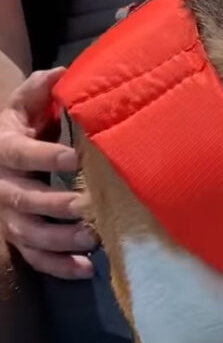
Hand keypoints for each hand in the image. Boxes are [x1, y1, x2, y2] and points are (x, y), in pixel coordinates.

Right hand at [0, 68, 94, 278]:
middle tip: (88, 206)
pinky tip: (85, 269)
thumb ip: (39, 91)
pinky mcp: (19, 238)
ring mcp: (9, 216)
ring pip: (28, 234)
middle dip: (56, 205)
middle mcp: (2, 186)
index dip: (44, 156)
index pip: (20, 153)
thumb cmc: (22, 129)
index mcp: (4, 149)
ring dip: (60, 240)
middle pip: (23, 200)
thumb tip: (61, 73)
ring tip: (92, 237)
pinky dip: (58, 266)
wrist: (1, 156)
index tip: (74, 157)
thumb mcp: (25, 108)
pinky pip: (34, 258)